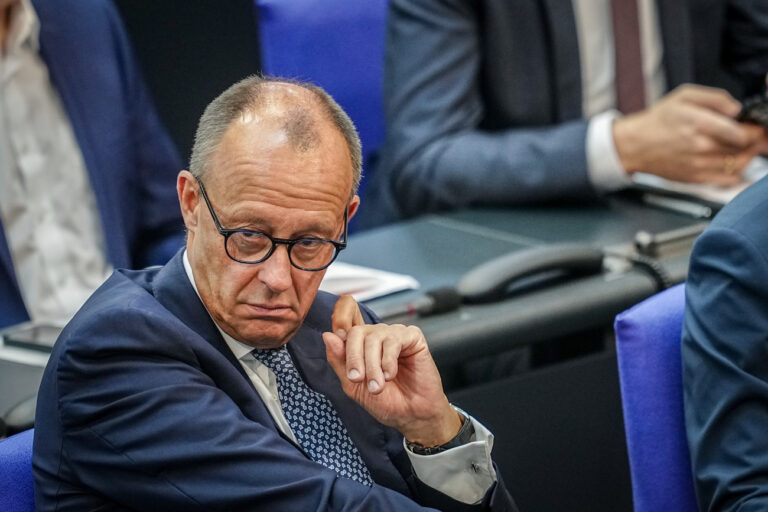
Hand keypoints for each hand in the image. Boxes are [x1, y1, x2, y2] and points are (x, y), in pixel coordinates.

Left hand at [324, 297, 460, 445]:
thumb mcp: (353, 385)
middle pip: (356, 332)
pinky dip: (388, 360)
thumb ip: (339, 361)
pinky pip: (394, 339)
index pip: (345, 320)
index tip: (338, 336)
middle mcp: (376, 335)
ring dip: (372, 365)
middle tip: (358, 379)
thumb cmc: (385, 401)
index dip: (339, 318)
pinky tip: (390, 374)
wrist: (411, 416)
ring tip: (377, 386)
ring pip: (374, 337)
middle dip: (354, 358)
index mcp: (360, 344)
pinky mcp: (413, 337)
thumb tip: (327, 335)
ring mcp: (395, 334)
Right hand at [613, 84, 767, 183]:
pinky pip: (729, 179)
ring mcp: (699, 165)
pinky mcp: (696, 179)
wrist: (635, 146)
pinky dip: (737, 171)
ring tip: (741, 146)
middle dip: (754, 140)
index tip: (754, 125)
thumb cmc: (658, 121)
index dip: (755, 129)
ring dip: (747, 155)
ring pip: (740, 164)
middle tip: (752, 135)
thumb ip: (715, 98)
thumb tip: (737, 109)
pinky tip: (730, 161)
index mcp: (699, 124)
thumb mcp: (684, 95)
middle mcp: (701, 147)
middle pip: (745, 148)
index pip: (743, 133)